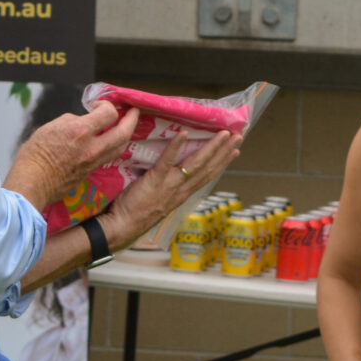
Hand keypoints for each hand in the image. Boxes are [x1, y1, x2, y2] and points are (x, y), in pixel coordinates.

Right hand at [6, 105, 138, 203]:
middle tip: (133, 112)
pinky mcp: (90, 173)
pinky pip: (108, 158)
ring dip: (125, 135)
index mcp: (80, 131)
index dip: (107, 105)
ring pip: (119, 148)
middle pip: (123, 133)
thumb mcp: (52, 127)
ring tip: (126, 127)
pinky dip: (112, 147)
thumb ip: (73, 121)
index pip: (108, 114)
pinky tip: (110, 143)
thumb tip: (83, 121)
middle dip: (131, 120)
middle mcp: (92, 148)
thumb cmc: (35, 153)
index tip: (99, 105)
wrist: (32, 182)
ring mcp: (93, 162)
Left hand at [99, 128, 243, 251]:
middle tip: (238, 136)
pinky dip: (176, 146)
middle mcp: (180, 190)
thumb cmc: (133, 216)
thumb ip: (166, 190)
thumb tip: (171, 175)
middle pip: (207, 169)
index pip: (207, 176)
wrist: (122, 228)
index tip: (234, 151)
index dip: (222, 163)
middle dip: (224, 152)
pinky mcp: (155, 180)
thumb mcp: (158, 204)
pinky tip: (184, 132)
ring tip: (223, 133)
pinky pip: (167, 161)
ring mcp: (169, 185)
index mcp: (181, 195)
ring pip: (196, 164)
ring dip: (211, 147)